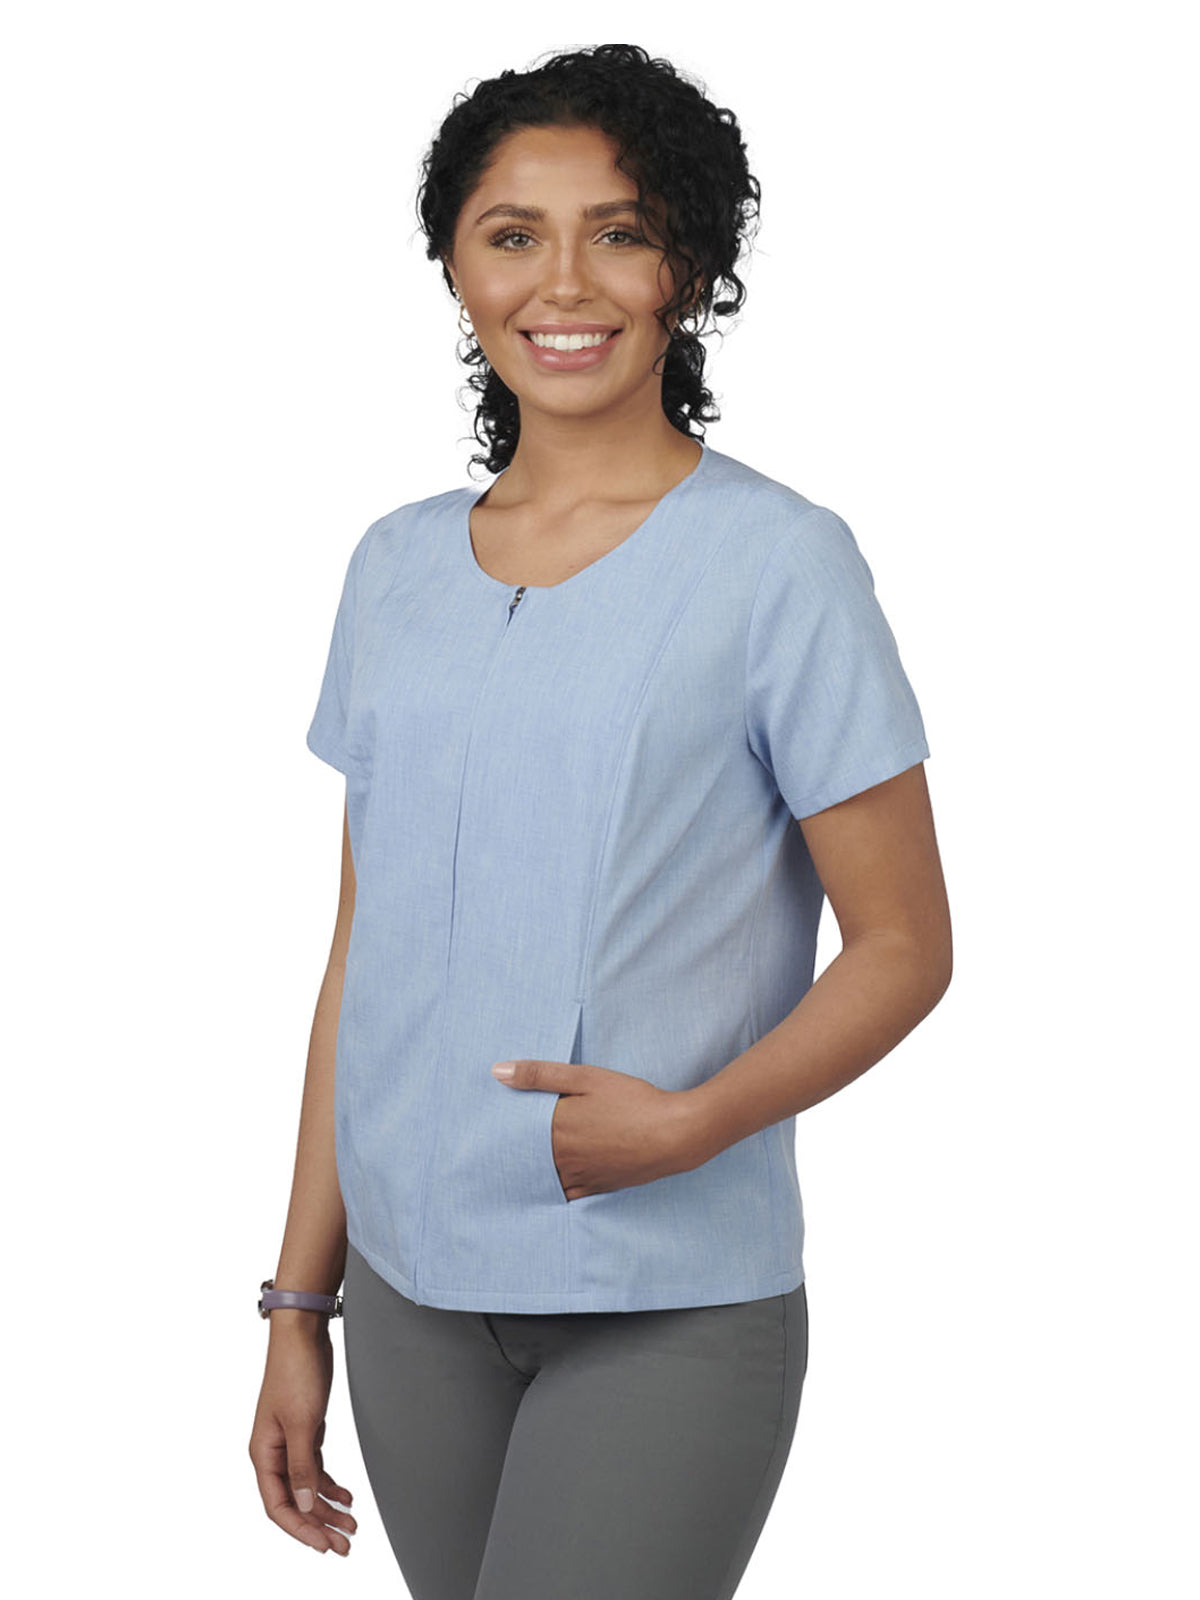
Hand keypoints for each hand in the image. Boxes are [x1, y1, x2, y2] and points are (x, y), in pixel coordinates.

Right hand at [248, 1325, 356, 1555]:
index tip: (324, 1545)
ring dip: (327, 1507)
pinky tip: (345, 1496)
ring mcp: (289, 1441)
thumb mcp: (303, 1422)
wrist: (303, 1333)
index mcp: (264, 1453)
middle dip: (319, 1524)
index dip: (300, 1529)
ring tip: (351, 1525)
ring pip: (307, 1486)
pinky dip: (329, 1484)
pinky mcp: (305, 1429)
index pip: (278, 1506)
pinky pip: (314, 1467)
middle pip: (294, 1501)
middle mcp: (273, 1451)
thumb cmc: (296, 1371)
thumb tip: (302, 1503)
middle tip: (346, 1543)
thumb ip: (302, 1465)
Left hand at [492, 1058, 699, 1198]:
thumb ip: (540, 1075)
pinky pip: (565, 1195)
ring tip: (514, 1169)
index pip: (514, 1134)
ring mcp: (580, 1177)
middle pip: (525, 1159)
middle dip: (511, 1154)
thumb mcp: (587, 1077)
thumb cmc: (632, 1101)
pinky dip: (554, 1190)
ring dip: (530, 1173)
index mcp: (555, 1129)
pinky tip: (551, 1184)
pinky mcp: (597, 1188)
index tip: (483, 1131)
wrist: (675, 1135)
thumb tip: (497, 1072)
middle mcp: (562, 1158)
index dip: (499, 1132)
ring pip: (542, 1180)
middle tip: (489, 1154)